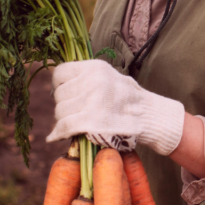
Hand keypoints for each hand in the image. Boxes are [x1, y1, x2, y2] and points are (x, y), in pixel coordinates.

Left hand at [46, 59, 185, 156]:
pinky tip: (55, 136)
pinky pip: (64, 126)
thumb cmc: (129, 99)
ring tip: (74, 123)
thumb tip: (60, 86)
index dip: (59, 85)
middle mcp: (93, 81)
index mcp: (96, 68)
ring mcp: (92, 101)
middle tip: (73, 113)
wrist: (150, 117)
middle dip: (63, 106)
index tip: (64, 94)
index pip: (61, 72)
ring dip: (63, 120)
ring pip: (60, 112)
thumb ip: (87, 78)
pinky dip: (58, 133)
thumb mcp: (110, 77)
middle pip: (60, 94)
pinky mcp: (91, 121)